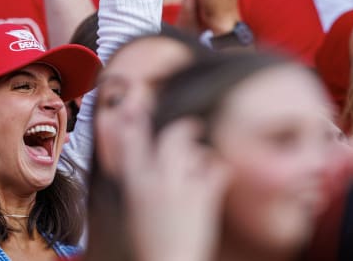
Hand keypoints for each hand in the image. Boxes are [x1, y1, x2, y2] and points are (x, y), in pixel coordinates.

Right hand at [121, 115, 227, 260]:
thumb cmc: (147, 242)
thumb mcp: (132, 206)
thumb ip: (134, 178)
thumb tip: (137, 156)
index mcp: (135, 183)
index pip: (133, 140)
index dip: (138, 121)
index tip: (141, 109)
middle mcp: (156, 181)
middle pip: (170, 138)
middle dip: (184, 128)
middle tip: (194, 125)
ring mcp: (180, 190)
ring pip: (194, 152)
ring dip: (202, 151)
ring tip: (206, 154)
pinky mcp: (202, 201)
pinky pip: (216, 171)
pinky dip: (220, 169)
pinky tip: (221, 171)